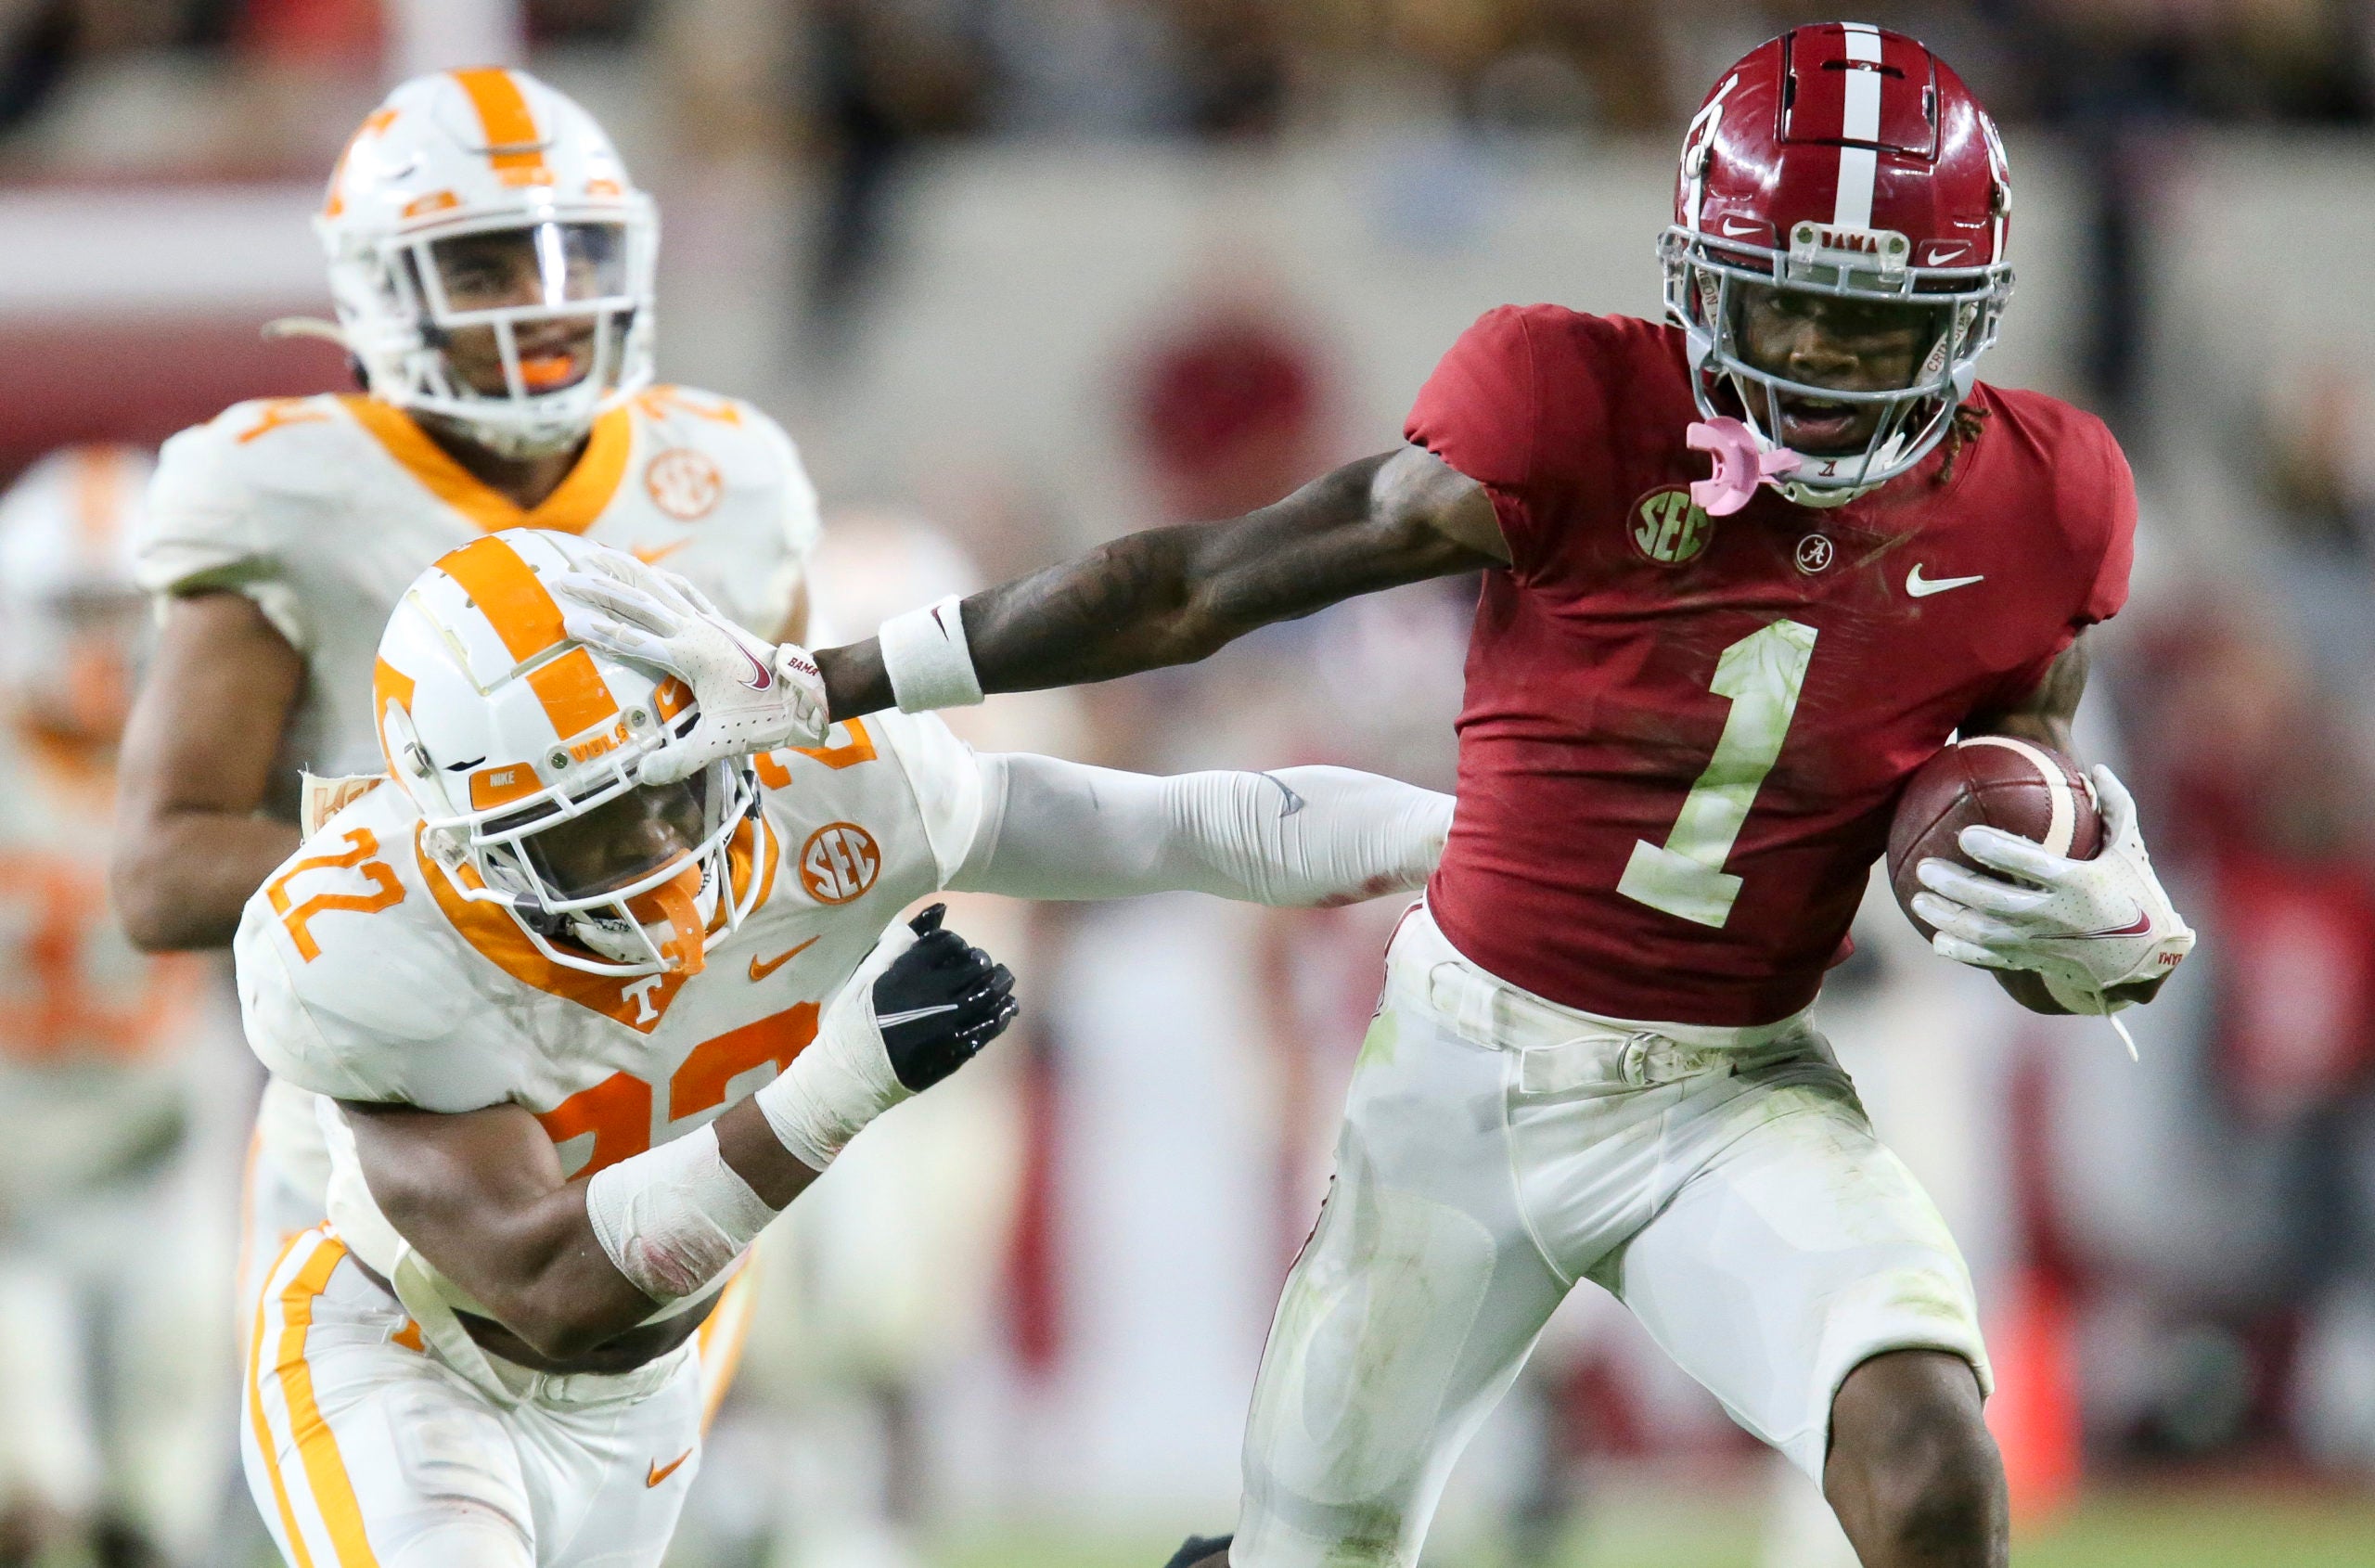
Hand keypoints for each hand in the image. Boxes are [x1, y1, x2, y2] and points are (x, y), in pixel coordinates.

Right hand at [550, 553, 827, 783]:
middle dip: (598, 588)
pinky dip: (658, 578)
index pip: (633, 641)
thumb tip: (641, 774)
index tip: (565, 623)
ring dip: (623, 570)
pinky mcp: (719, 621)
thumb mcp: (723, 743)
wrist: (809, 692)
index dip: (599, 631)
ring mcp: (708, 622)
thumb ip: (681, 759)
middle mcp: (695, 631)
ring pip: (657, 587)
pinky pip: (683, 591)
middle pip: (638, 602)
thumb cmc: (766, 716)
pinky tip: (646, 571)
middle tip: (561, 576)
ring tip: (591, 553)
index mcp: (689, 657)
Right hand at [872, 904, 1018, 1091]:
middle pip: (976, 966)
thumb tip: (940, 908)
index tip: (956, 950)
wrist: (850, 1071)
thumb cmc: (855, 1019)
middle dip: (982, 961)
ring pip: (990, 995)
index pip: (949, 943)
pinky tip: (1003, 1009)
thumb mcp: (870, 972)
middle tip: (982, 965)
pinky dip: (1001, 1014)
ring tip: (1001, 982)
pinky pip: (989, 1027)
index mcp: (908, 971)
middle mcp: (932, 994)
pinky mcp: (956, 1049)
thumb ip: (904, 938)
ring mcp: (947, 1023)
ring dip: (1000, 984)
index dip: (956, 944)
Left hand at [1909, 765, 2194, 1013]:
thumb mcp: (2133, 850)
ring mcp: (2044, 945)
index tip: (1965, 835)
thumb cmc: (2138, 896)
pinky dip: (1963, 951)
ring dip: (1948, 918)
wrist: (2149, 963)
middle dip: (1956, 885)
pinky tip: (1937, 939)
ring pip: (1986, 933)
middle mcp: (2058, 917)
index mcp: (2080, 884)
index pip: (2030, 864)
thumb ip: (2116, 807)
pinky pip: (1993, 959)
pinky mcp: (2037, 964)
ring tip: (1919, 900)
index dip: (1996, 850)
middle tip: (1924, 867)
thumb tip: (2098, 767)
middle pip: (1996, 901)